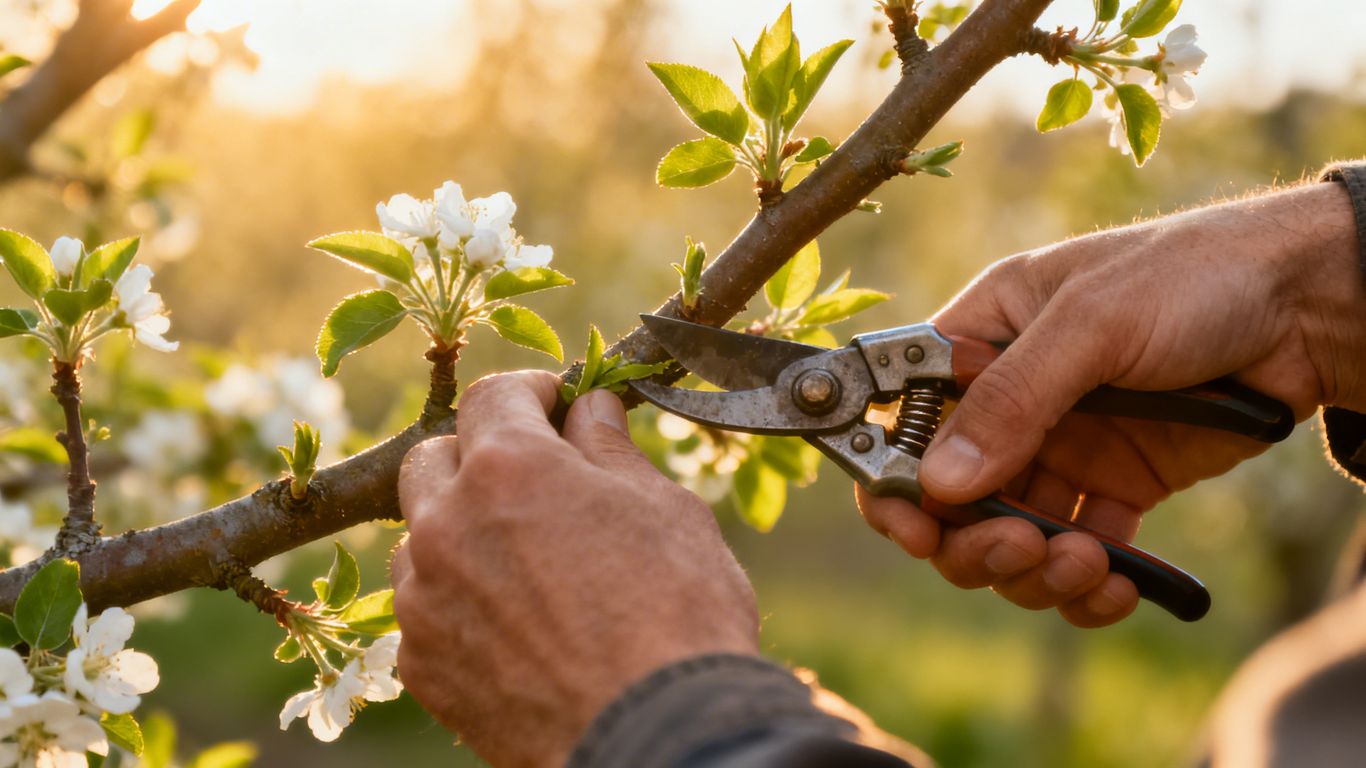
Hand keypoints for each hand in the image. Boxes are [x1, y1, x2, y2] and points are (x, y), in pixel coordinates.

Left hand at [390, 372, 758, 766]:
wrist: (656, 736)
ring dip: (459, 529)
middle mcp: (447, 523)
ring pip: (419, 535)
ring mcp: (424, 598)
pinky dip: (456, 598)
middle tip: (535, 477)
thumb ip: (611, 449)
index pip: (492, 395)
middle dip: (480, 454)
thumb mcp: (665, 509)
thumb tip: (590, 409)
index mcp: (510, 467)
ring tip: (522, 557)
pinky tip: (511, 620)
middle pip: (434, 458)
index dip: (529, 391)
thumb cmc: (677, 612)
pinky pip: (422, 608)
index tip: (554, 403)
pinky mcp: (421, 664)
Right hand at [859, 182, 1365, 626]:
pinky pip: (1076, 553)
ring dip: (1030, 569)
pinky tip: (1115, 587)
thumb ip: (1014, 399)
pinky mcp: (1115, 486)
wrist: (1314, 306)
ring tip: (1082, 565)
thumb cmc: (1197, 275)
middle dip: (971, 540)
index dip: (890, 474)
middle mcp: (1011, 396)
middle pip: (949, 495)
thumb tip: (936, 483)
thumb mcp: (1095, 322)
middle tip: (1015, 549)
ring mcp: (1062, 445)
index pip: (903, 414)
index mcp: (983, 335)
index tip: (909, 523)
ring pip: (1006, 535)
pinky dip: (1085, 584)